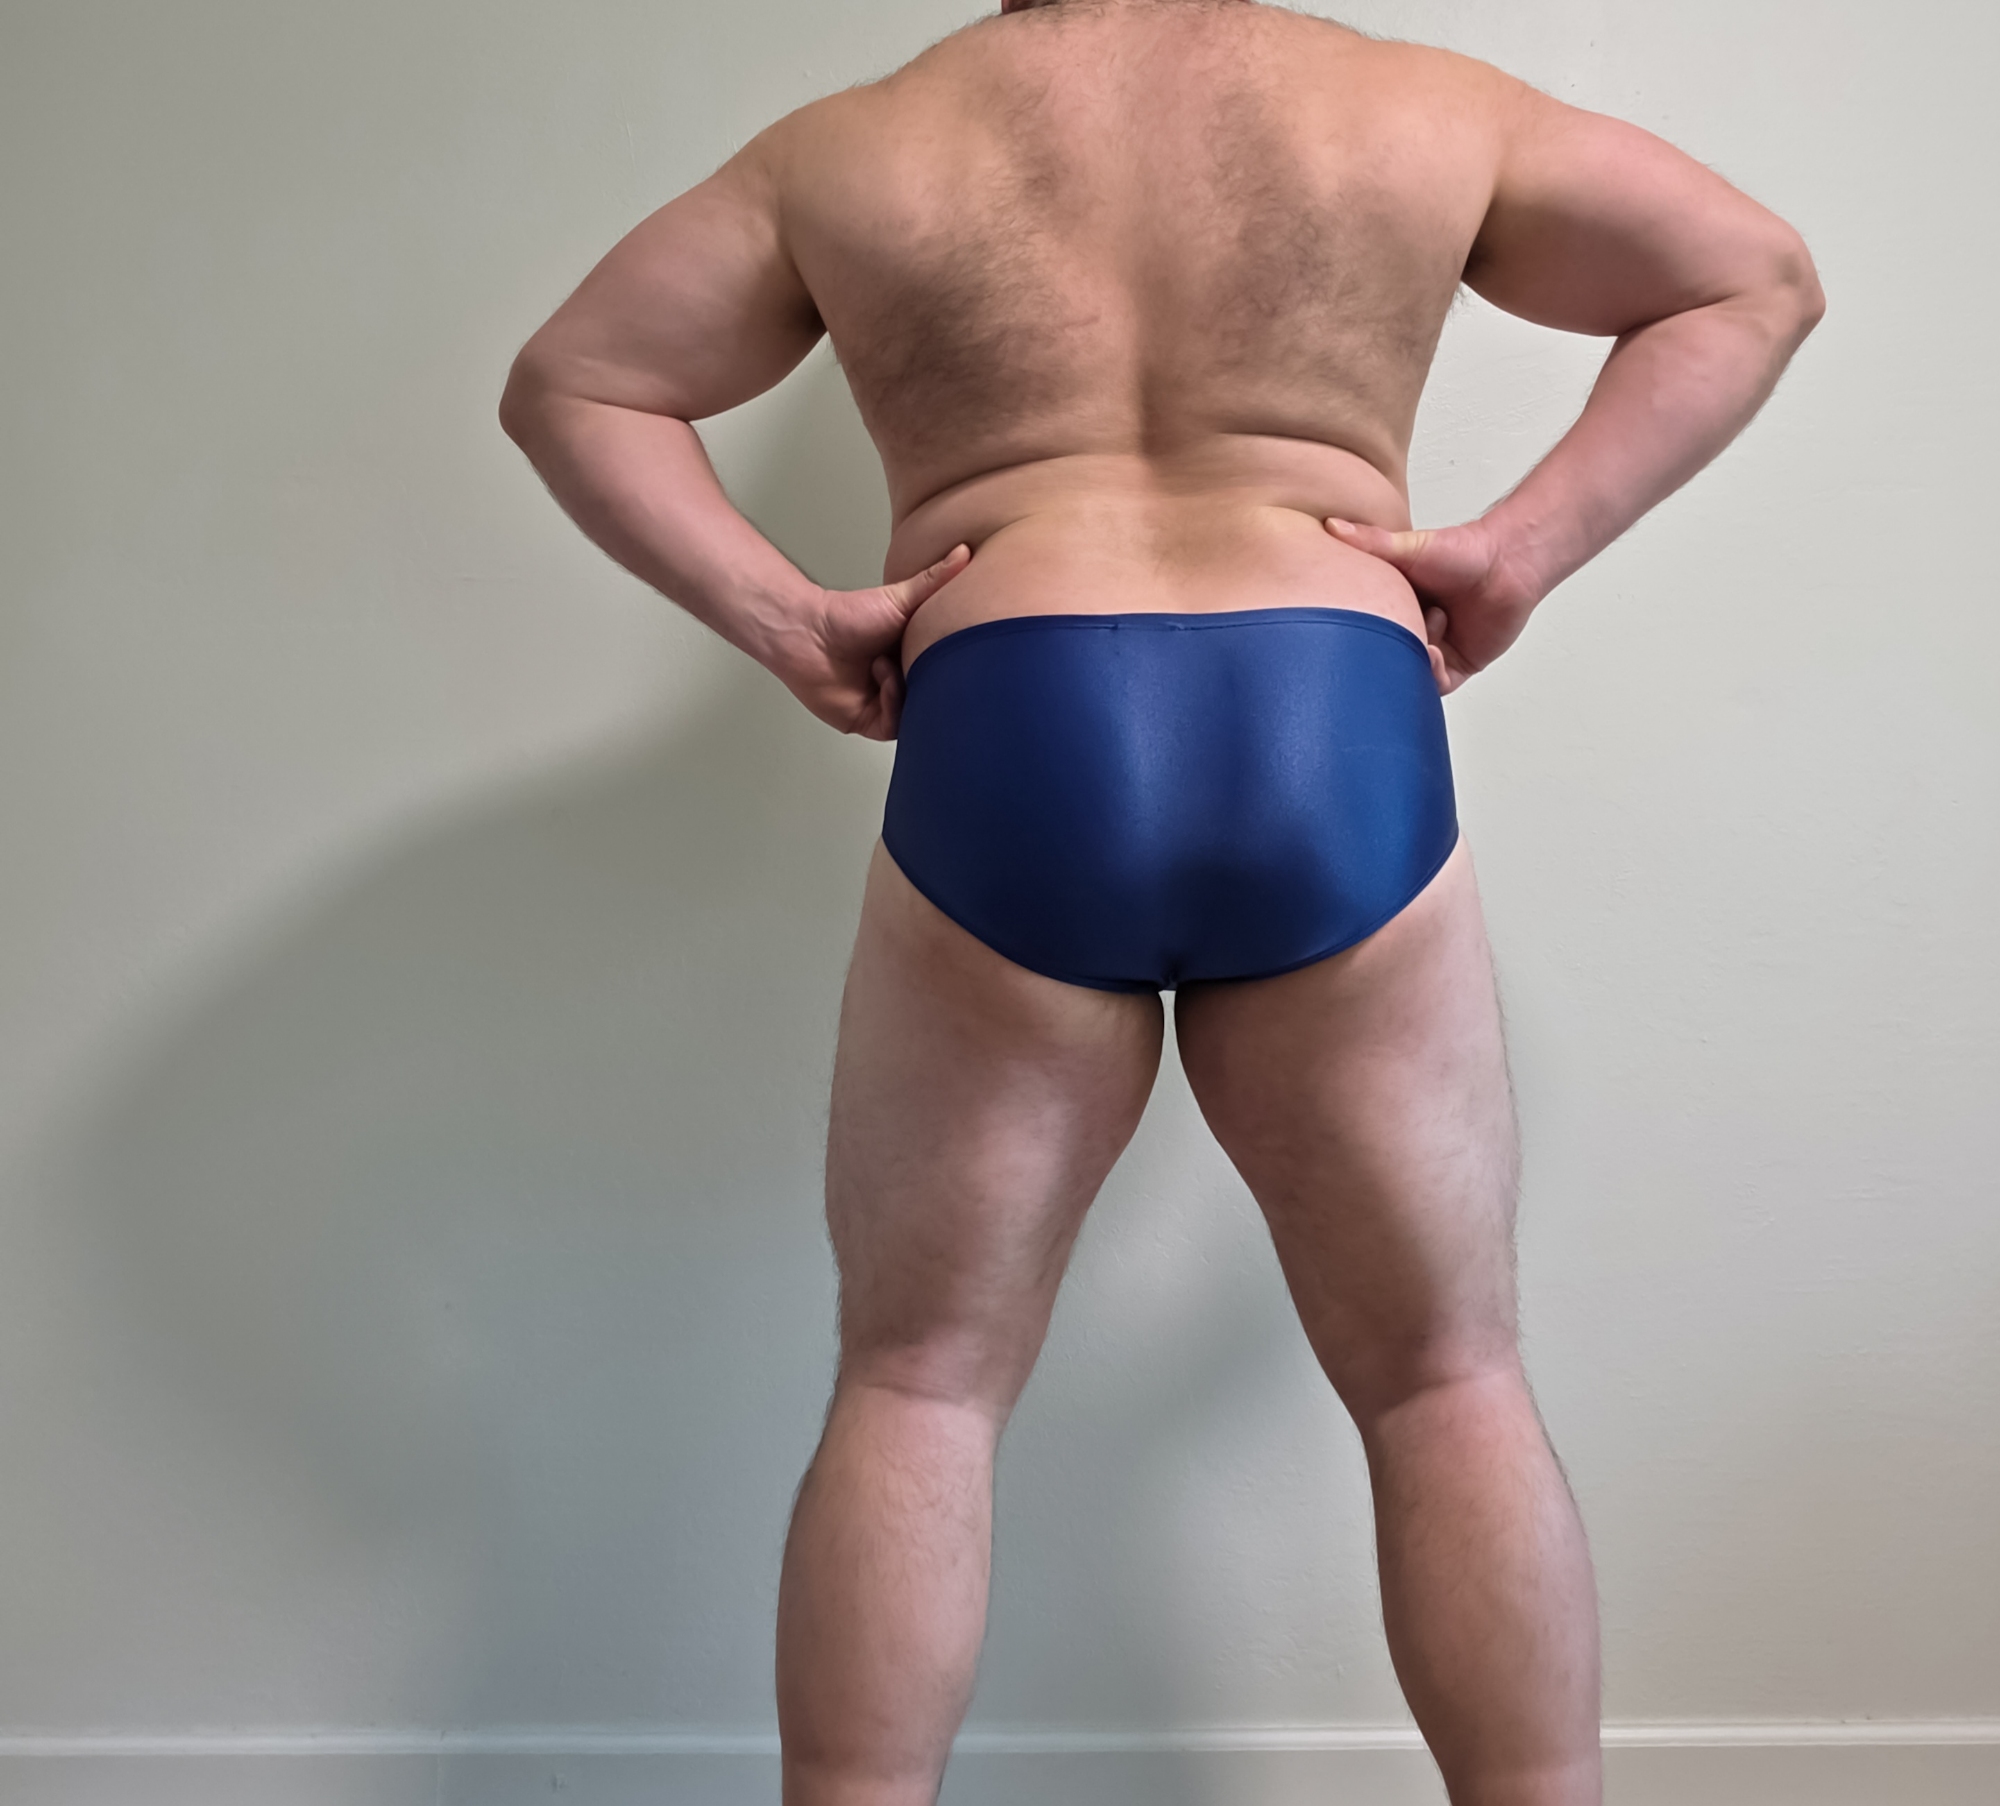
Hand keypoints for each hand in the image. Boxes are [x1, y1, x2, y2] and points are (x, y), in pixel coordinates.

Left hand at [772, 544, 971, 738]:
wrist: (807, 633)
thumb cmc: (848, 615)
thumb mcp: (903, 597)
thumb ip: (936, 579)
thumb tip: (966, 550)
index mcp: (915, 659)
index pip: (948, 674)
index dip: (955, 668)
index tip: (958, 652)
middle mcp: (904, 684)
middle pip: (935, 698)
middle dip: (936, 686)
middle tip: (930, 664)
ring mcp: (887, 705)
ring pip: (916, 716)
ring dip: (909, 692)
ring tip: (890, 664)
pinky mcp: (869, 721)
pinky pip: (893, 726)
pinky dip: (893, 705)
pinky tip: (882, 679)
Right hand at [1325, 517, 1539, 693]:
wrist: (1509, 562)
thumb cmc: (1463, 551)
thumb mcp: (1406, 547)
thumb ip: (1369, 542)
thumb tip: (1330, 525)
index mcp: (1394, 607)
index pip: (1365, 631)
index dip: (1356, 634)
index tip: (1350, 628)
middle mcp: (1412, 631)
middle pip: (1385, 657)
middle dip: (1383, 654)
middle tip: (1382, 643)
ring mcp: (1434, 651)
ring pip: (1409, 675)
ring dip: (1412, 661)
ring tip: (1420, 640)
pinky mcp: (1458, 665)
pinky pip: (1438, 684)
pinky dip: (1432, 673)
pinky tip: (1433, 651)